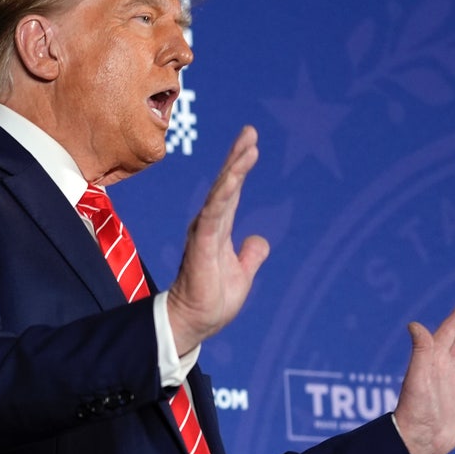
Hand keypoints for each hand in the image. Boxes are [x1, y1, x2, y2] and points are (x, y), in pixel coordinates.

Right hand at [166, 126, 269, 354]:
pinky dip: (223, 194)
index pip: (231, 192)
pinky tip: (234, 177)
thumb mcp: (242, 274)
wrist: (196, 322)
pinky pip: (213, 214)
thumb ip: (250, 254)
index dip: (240, 167)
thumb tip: (259, 239)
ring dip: (234, 169)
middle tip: (250, 132)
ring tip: (248, 147)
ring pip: (220, 193)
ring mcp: (204, 232)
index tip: (251, 143)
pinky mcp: (201, 244)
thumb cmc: (212, 299)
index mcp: (219, 228)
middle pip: (225, 184)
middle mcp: (209, 224)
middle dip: (237, 157)